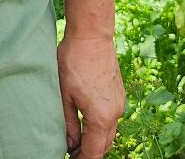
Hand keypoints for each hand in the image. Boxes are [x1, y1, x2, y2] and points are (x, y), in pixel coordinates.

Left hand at [57, 32, 123, 157]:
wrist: (92, 36)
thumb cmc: (74, 62)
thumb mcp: (64, 95)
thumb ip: (68, 123)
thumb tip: (69, 144)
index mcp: (101, 117)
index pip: (94, 151)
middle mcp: (115, 113)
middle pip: (105, 145)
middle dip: (90, 153)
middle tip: (71, 153)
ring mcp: (120, 103)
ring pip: (109, 132)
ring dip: (96, 140)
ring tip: (76, 140)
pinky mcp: (119, 94)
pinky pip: (112, 119)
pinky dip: (101, 127)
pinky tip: (86, 122)